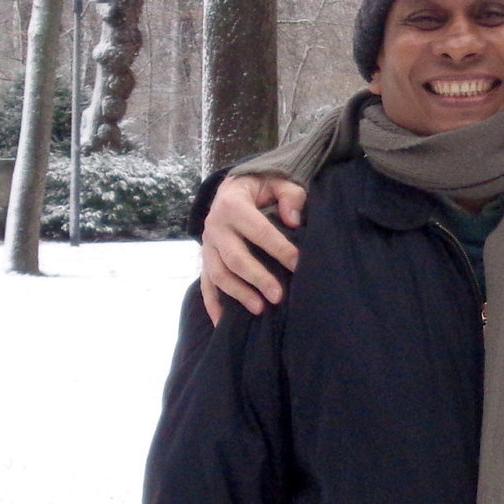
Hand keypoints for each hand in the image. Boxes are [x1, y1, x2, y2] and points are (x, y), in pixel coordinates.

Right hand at [199, 174, 307, 322]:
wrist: (229, 188)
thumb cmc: (260, 187)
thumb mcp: (276, 181)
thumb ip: (290, 195)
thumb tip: (294, 219)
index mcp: (233, 204)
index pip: (259, 231)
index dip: (279, 248)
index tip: (298, 264)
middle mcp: (215, 226)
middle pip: (235, 258)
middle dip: (258, 278)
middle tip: (279, 296)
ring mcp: (207, 245)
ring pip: (219, 274)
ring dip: (239, 294)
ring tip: (260, 309)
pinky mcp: (205, 259)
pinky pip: (205, 284)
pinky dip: (211, 304)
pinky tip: (221, 322)